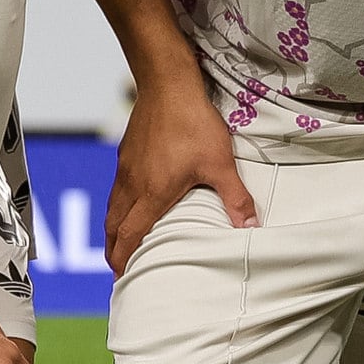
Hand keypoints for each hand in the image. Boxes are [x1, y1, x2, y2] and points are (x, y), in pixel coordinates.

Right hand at [109, 80, 254, 274]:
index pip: (130, 236)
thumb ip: (235, 198)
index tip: (124, 278)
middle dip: (115, 252)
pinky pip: (116, 190)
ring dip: (114, 231)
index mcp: (152, 194)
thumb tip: (251, 227)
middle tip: (120, 269)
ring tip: (121, 245)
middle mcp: (133, 185)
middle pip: (114, 228)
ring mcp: (126, 169)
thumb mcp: (220, 164)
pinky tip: (129, 205)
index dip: (125, 260)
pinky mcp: (126, 154)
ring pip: (112, 209)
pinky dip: (117, 208)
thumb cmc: (193, 124)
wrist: (167, 85)